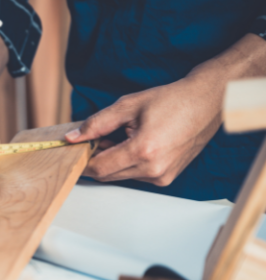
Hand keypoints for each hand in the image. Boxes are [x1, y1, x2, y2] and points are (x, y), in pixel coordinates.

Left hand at [65, 33, 265, 185]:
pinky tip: (136, 145)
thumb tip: (72, 138)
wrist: (207, 102)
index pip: (98, 168)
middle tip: (99, 138)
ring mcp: (161, 177)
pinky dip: (128, 164)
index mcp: (143, 151)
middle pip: (107, 175)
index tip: (77, 149)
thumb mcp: (128, 106)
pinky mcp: (166, 178)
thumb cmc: (171, 101)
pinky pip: (135, 176)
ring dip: (113, 161)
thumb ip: (96, 124)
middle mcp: (153, 169)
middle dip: (97, 159)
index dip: (83, 160)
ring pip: (120, 176)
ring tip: (123, 137)